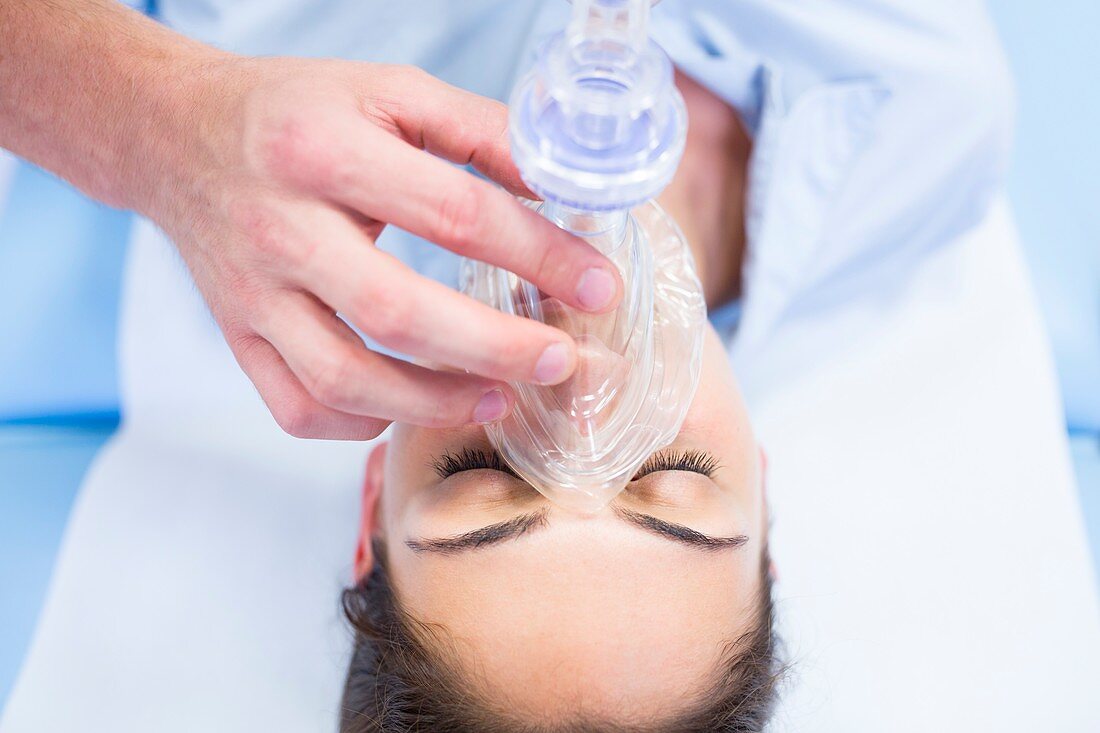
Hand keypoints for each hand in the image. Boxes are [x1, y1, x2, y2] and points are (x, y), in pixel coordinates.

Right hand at [147, 58, 622, 438]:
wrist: (178, 135)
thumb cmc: (299, 113)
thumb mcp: (389, 91)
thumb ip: (479, 131)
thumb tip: (566, 184)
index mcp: (324, 151)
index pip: (453, 213)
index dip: (538, 254)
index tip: (598, 284)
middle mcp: (281, 228)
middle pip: (398, 314)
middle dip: (496, 349)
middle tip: (561, 362)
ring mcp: (252, 294)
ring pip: (345, 380)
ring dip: (435, 405)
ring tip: (501, 399)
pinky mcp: (238, 335)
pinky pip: (298, 408)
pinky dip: (360, 423)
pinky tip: (405, 406)